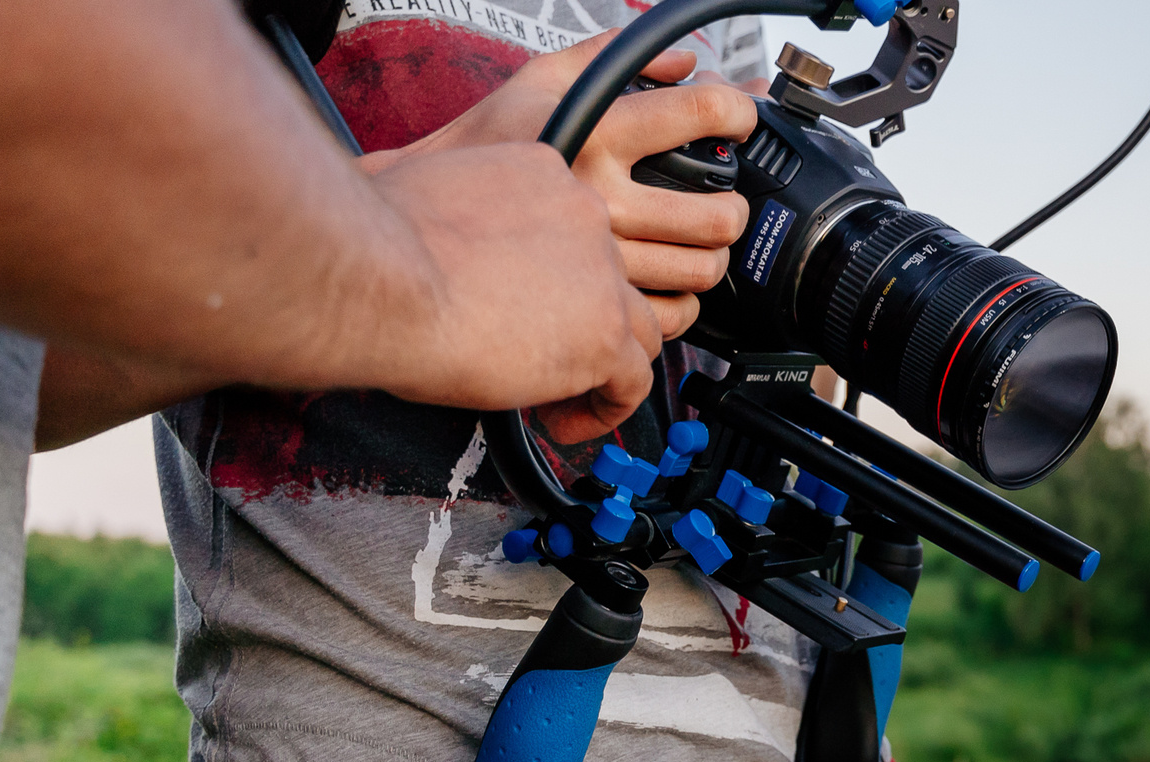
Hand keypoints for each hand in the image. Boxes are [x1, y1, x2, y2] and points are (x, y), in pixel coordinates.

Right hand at [367, 142, 661, 442]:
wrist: (380, 277)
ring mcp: (602, 275)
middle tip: (541, 355)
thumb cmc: (374, 241)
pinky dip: (603, 411)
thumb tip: (409, 214)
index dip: (556, 276)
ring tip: (558, 397)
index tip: (524, 304)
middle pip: (613, 278)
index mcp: (541, 171)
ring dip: (605, 369)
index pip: (577, 228)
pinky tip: (560, 421)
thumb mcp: (411, 187)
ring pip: (640, 329)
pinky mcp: (605, 334)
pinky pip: (633, 383)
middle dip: (583, 323)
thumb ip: (441, 204)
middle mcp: (583, 214)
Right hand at [397, 37, 755, 338]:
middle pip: (716, 214)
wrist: (410, 233)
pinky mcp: (594, 309)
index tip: (739, 119)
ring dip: (711, 260)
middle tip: (727, 206)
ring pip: (699, 270)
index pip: (697, 113)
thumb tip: (684, 62)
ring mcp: (600, 259)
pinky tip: (669, 287)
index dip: (735, 112)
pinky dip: (682, 305)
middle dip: (735, 210)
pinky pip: (669, 315)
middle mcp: (601, 195)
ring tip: (697, 248)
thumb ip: (611, 59)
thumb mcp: (537, 80)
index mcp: (594, 132)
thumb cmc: (471, 153)